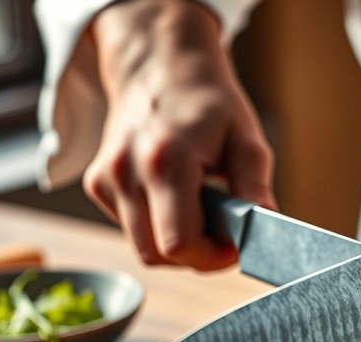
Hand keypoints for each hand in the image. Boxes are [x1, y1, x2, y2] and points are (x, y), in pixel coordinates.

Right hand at [83, 0, 274, 269]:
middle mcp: (126, 172)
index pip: (179, 243)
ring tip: (202, 211)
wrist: (160, 66)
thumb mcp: (246, 137)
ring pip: (142, 248)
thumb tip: (263, 228)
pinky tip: (175, 198)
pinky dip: (156, 227)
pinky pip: (131, 229)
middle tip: (222, 234)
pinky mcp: (97, 183)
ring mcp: (106, 178)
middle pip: (156, 255)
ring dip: (176, 243)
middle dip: (195, 256)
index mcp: (165, 160)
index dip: (212, 257)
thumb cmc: (208, 102)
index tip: (234, 246)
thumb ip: (255, 185)